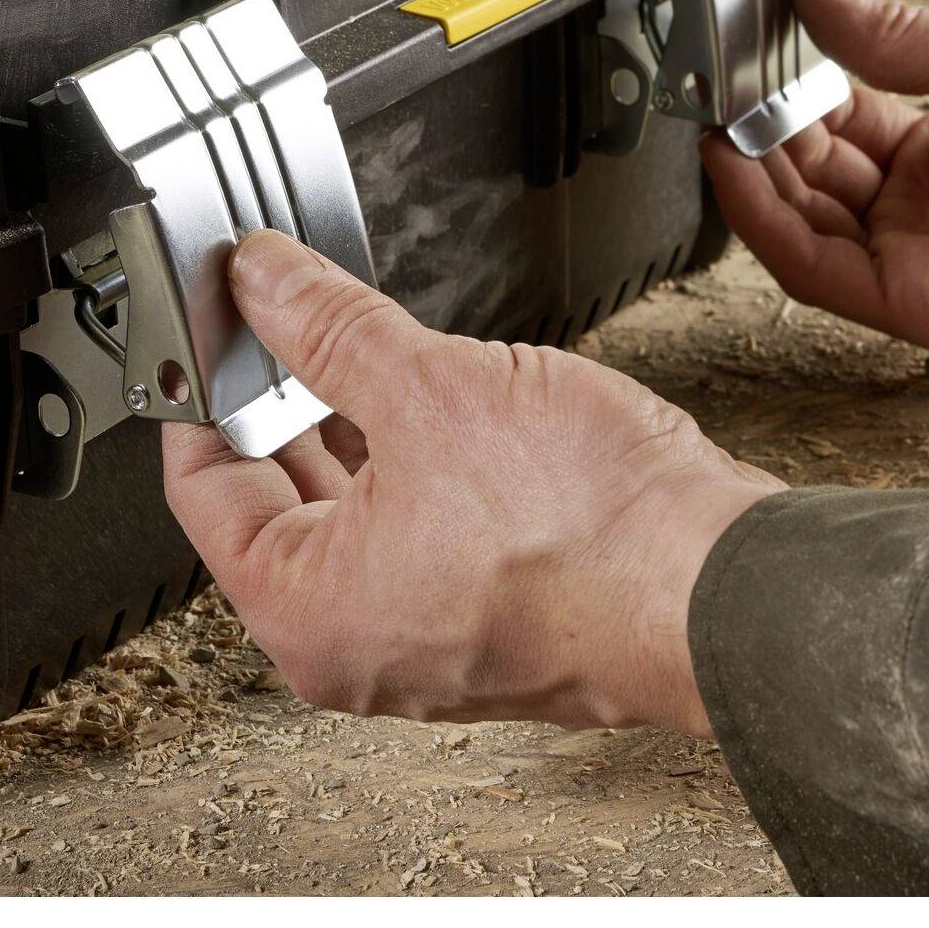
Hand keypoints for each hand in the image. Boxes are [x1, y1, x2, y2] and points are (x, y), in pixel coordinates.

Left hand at [162, 231, 782, 733]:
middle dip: (282, 397)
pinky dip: (416, 460)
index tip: (214, 323)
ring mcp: (430, 634)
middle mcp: (358, 642)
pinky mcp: (496, 613)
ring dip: (355, 423)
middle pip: (279, 500)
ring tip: (357, 336)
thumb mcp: (434, 389)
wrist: (725, 584)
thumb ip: (331, 328)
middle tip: (278, 310)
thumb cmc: (593, 532)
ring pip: (360, 510)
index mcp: (307, 612)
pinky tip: (436, 392)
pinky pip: (424, 526)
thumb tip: (264, 285)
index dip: (204, 390)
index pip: (204, 489)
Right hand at [702, 0, 928, 359]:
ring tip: (713, 124)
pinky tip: (738, 171)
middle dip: (760, 132)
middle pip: (808, 176)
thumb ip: (886, 29)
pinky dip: (768, 224)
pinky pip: (816, 269)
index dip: (787, 92)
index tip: (746, 53)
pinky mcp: (914, 303)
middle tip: (716, 88)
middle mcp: (919, 208)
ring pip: (801, 225)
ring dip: (751, 178)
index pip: (834, 125)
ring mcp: (914, 258)